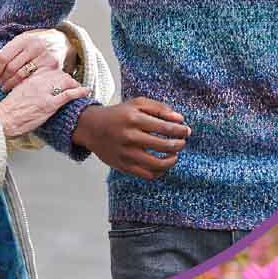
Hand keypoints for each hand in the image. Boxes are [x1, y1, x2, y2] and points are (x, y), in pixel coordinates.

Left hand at [0, 29, 69, 91]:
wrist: (63, 41)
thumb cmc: (38, 42)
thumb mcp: (22, 41)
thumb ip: (7, 50)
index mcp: (23, 39)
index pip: (3, 57)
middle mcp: (34, 47)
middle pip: (11, 68)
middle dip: (2, 78)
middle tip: (0, 83)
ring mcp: (44, 57)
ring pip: (21, 76)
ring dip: (10, 84)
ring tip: (7, 86)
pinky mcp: (52, 67)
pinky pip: (33, 80)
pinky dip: (23, 85)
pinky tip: (20, 87)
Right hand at [0, 69, 91, 137]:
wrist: (3, 119)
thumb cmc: (8, 111)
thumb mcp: (17, 94)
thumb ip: (27, 89)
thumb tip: (33, 93)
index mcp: (30, 79)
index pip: (50, 71)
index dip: (59, 75)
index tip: (62, 79)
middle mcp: (39, 83)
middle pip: (60, 75)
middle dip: (69, 80)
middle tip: (73, 85)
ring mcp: (45, 93)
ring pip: (66, 82)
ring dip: (75, 85)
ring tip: (81, 89)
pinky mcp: (50, 104)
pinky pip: (68, 95)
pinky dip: (79, 92)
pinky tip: (85, 91)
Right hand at [70, 97, 190, 179]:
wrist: (91, 127)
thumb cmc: (118, 115)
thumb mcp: (137, 104)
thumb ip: (159, 108)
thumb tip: (180, 119)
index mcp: (134, 119)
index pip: (166, 128)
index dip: (181, 131)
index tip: (186, 131)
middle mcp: (130, 137)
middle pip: (164, 146)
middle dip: (179, 144)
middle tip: (182, 142)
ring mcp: (126, 154)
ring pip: (157, 164)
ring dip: (172, 160)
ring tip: (174, 155)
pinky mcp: (123, 166)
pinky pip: (147, 175)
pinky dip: (159, 172)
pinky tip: (162, 164)